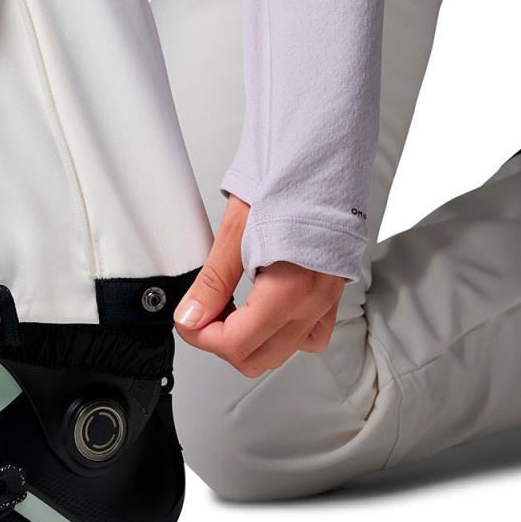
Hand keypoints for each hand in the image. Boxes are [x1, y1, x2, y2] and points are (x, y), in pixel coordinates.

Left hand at [174, 196, 343, 376]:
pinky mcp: (332, 294)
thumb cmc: (286, 185)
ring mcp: (327, 301)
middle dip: (222, 343)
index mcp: (289, 290)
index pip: (236, 344)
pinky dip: (283, 334)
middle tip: (202, 315)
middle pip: (258, 358)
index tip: (187, 320)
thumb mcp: (236, 232)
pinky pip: (309, 335)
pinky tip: (263, 313)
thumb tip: (191, 315)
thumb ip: (212, 282)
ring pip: (284, 352)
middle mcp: (313, 303)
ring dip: (251, 342)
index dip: (201, 337)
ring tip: (230, 311)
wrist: (320, 162)